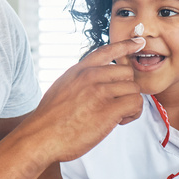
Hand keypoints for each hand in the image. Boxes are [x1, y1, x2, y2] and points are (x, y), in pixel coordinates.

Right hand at [25, 38, 144, 163]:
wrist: (40, 137)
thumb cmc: (50, 120)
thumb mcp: (61, 88)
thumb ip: (79, 81)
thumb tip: (94, 83)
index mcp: (79, 70)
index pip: (107, 51)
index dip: (126, 45)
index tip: (138, 42)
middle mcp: (90, 76)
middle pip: (127, 73)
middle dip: (126, 89)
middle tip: (116, 105)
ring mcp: (99, 91)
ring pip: (134, 89)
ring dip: (131, 104)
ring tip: (117, 117)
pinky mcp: (108, 109)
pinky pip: (135, 103)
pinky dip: (133, 114)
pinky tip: (120, 122)